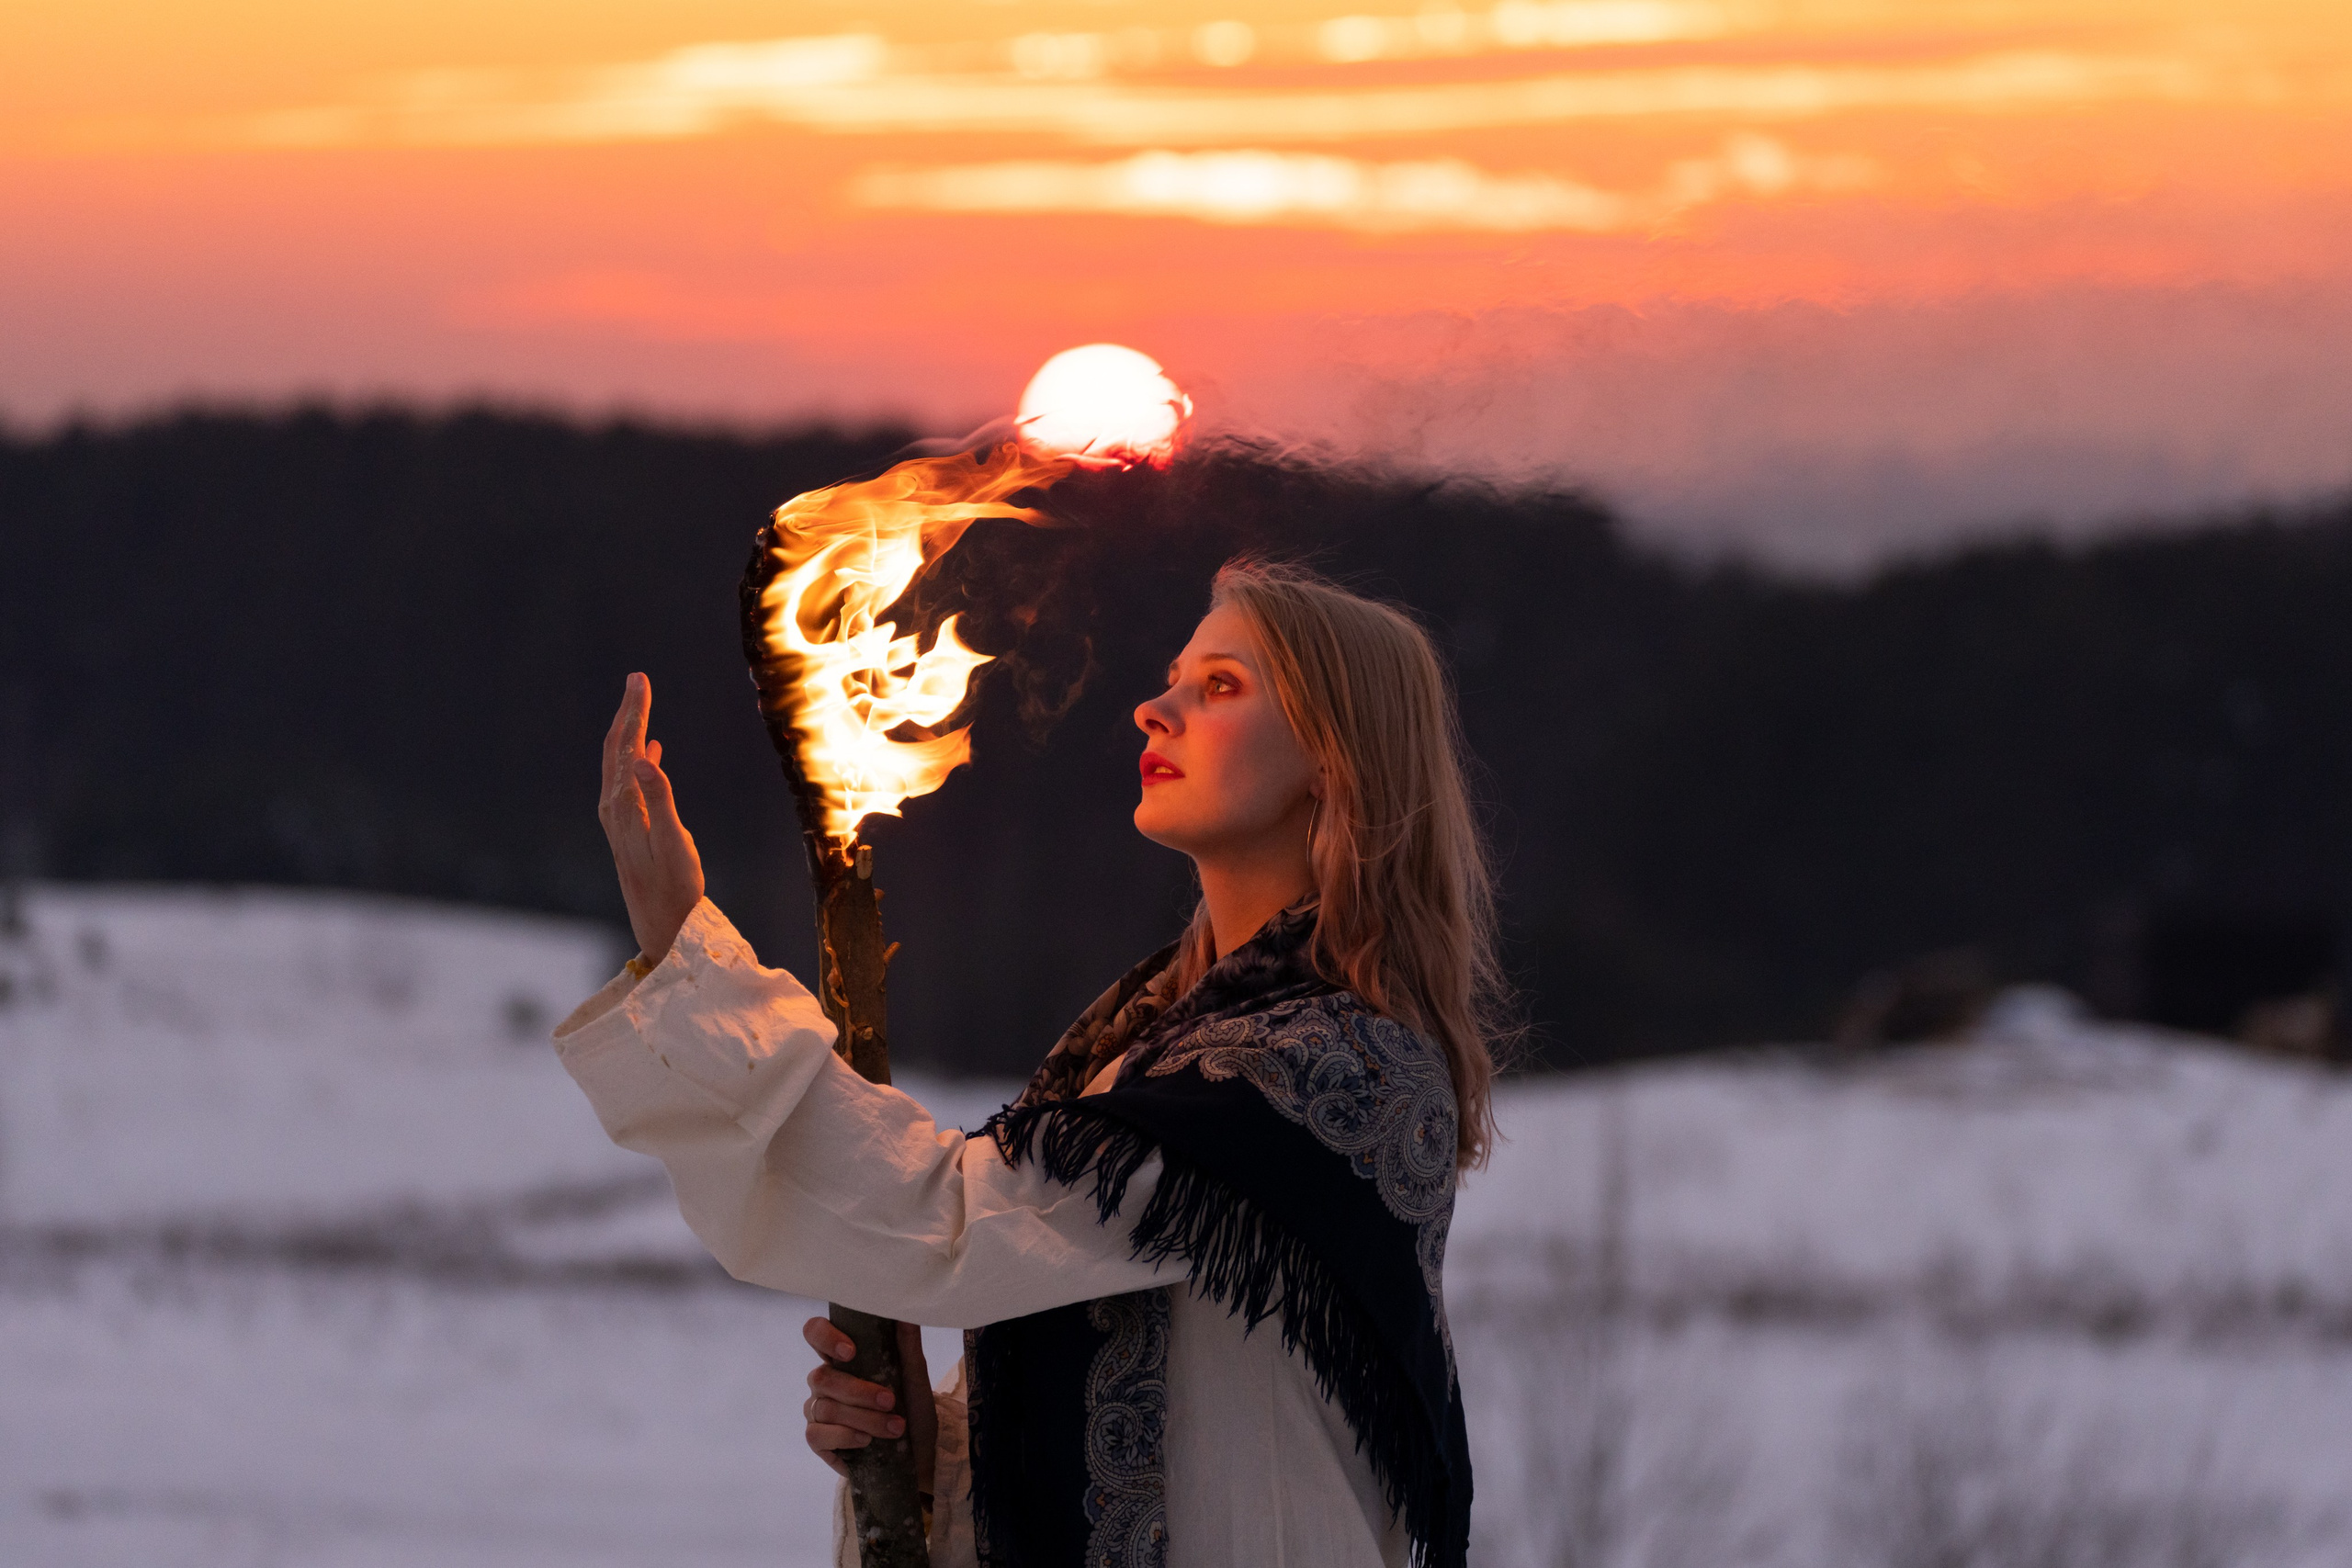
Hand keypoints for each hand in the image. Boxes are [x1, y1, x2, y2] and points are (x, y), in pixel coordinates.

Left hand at [598, 672, 705, 964]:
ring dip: (629, 732)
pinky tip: (649, 751)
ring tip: (640, 705)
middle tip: (638, 679)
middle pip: (616, 749)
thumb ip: (660, 798)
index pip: (626, 746)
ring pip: (618, 763)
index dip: (634, 711)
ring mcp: (618, 819)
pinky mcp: (626, 828)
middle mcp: (615, 808)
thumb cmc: (676, 888)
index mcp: (626, 806)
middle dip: (627, 713)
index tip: (640, 679)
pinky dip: (636, 757)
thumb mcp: (674, 843)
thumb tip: (643, 756)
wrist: (662, 926)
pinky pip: (626, 781)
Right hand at [803, 1318, 936, 1491]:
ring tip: (894, 1427)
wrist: (917, 1451)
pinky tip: (866, 1441)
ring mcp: (816, 1410)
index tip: (851, 1351)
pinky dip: (845, 1437)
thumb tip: (907, 1314)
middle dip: (859, 1391)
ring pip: (825, 1408)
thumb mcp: (915, 1376)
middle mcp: (823, 1380)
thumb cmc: (911, 1407)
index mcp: (841, 1357)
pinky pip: (816, 1435)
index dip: (825, 1337)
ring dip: (864, 1419)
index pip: (815, 1332)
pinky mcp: (816, 1439)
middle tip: (890, 1401)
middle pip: (822, 1377)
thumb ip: (908, 1345)